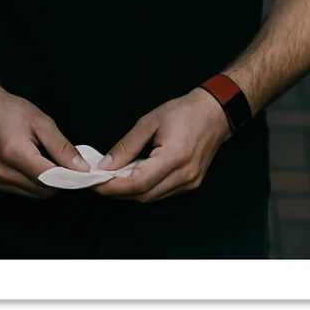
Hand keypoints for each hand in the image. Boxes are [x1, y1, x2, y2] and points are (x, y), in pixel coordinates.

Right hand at [0, 84, 90, 199]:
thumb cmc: (8, 110)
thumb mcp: (40, 121)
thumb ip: (62, 146)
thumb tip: (80, 167)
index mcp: (15, 153)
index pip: (51, 179)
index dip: (71, 177)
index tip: (84, 172)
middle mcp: (3, 172)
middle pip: (44, 190)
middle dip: (60, 180)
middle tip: (69, 163)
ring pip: (35, 194)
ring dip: (48, 183)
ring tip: (50, 160)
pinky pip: (24, 191)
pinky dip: (35, 182)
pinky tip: (36, 164)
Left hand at [92, 88, 232, 203]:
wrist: (215, 113)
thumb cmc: (185, 112)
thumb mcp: (150, 121)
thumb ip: (127, 145)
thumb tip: (106, 164)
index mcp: (175, 157)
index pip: (137, 182)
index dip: (113, 186)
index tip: (94, 182)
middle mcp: (184, 175)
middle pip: (143, 195)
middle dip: (117, 191)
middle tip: (97, 181)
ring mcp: (189, 183)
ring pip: (151, 197)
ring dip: (129, 192)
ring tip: (112, 179)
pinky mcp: (191, 184)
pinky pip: (161, 193)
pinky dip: (144, 189)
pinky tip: (132, 177)